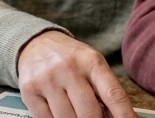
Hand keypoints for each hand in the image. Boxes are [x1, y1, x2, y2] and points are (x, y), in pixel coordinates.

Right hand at [17, 31, 135, 117]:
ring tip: (78, 115)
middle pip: (89, 113)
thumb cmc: (70, 59)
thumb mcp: (92, 65)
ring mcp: (47, 80)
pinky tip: (61, 115)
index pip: (113, 94)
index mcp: (91, 61)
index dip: (124, 115)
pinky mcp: (29, 91)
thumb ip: (104, 91)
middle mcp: (69, 68)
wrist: (36, 44)